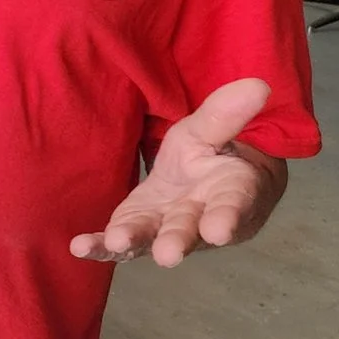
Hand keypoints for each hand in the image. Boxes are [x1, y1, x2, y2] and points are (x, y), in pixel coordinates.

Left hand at [72, 78, 287, 267]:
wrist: (205, 176)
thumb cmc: (214, 152)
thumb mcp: (215, 128)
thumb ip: (228, 113)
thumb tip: (258, 84)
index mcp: (231, 193)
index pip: (232, 206)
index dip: (227, 218)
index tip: (219, 230)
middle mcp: (200, 219)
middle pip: (189, 230)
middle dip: (178, 241)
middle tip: (168, 254)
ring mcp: (166, 228)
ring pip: (152, 239)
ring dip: (135, 243)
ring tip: (116, 243)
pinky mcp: (138, 230)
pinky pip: (121, 241)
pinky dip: (100, 247)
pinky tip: (79, 248)